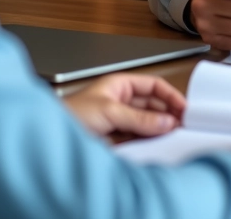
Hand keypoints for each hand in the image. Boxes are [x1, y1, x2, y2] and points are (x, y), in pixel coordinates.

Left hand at [63, 73, 185, 136]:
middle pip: (152, 105)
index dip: (170, 95)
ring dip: (159, 129)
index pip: (153, 86)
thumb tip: (166, 121)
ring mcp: (118, 121)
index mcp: (119, 85)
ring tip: (173, 135)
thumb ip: (139, 118)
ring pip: (146, 123)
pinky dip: (149, 141)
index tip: (184, 107)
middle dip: (167, 114)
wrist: (46, 139)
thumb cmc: (68, 115)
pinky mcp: (115, 139)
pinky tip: (157, 144)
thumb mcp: (109, 112)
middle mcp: (120, 101)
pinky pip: (138, 138)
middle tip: (183, 124)